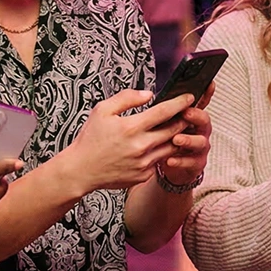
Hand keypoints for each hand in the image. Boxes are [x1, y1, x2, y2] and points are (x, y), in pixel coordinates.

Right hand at [53, 89, 197, 194]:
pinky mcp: (143, 175)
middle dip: (184, 119)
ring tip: (177, 128)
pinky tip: (159, 145)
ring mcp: (144, 163)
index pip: (164, 111)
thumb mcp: (102, 110)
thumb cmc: (90, 139)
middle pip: (174, 130)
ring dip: (177, 137)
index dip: (180, 103)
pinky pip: (160, 161)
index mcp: (131, 127)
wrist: (81, 170)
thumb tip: (149, 95)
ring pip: (171, 147)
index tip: (189, 97)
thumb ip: (127, 98)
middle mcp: (141, 146)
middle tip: (188, 112)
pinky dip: (162, 152)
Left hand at [155, 87, 213, 191]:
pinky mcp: (196, 163)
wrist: (170, 166)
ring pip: (200, 142)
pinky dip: (181, 160)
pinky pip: (191, 162)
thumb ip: (161, 109)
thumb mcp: (164, 122)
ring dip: (189, 140)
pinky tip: (170, 159)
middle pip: (204, 120)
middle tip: (186, 113)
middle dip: (196, 115)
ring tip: (176, 139)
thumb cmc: (166, 140)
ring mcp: (199, 147)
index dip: (206, 93)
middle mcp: (199, 130)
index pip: (201, 102)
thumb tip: (149, 93)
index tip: (209, 84)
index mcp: (191, 117)